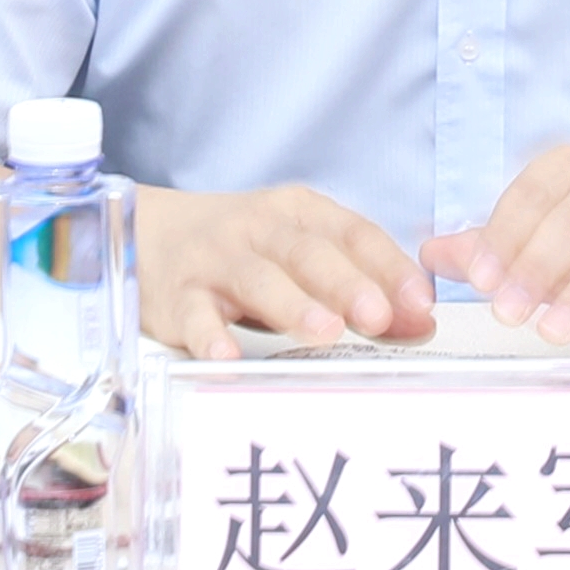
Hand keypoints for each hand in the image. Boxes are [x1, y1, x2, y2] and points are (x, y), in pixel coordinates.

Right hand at [137, 184, 436, 359]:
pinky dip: (209, 336)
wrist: (150, 235)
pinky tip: (227, 356)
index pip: (352, 233)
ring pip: (257, 279)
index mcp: (300, 213)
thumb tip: (419, 322)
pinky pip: (194, 316)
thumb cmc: (244, 250)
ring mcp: (216, 261)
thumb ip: (361, 286)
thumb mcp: (302, 255)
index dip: (388, 265)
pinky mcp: (177, 297)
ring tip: (325, 332)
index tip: (419, 300)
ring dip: (292, 305)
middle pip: (307, 253)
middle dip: (346, 283)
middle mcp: (259, 230)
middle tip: (378, 315)